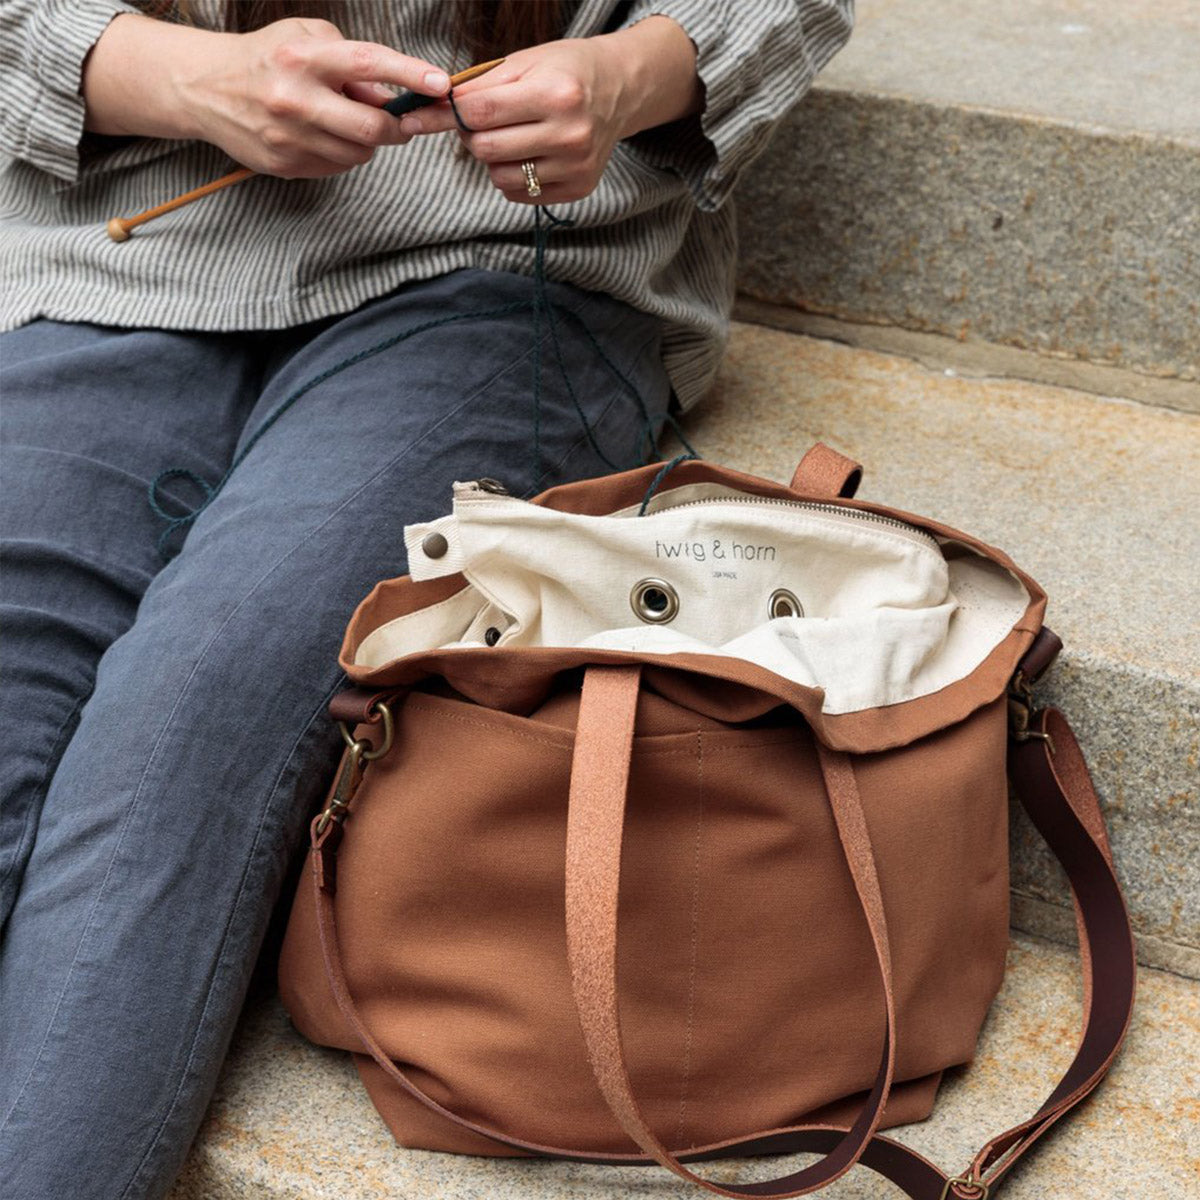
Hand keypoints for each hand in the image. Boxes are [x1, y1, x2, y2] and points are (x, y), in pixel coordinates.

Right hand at [84, 15, 451, 178]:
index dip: (410, 75)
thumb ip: (353, 61)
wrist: (206, 88)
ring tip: (344, 119)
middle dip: (396, 127)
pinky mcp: (285, 164)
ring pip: (360, 152)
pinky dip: (343, 153)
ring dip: (366, 139)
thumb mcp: (307, 38)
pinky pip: (338, 167)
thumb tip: (393, 96)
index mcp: (303, 57)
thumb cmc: (268, 58)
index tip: (440, 84)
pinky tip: (324, 135)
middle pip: (372, 128)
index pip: (367, 63)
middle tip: (400, 120)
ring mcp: (290, 137)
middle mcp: (295, 98)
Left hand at [402, 17, 700, 204]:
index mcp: (556, 95)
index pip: (480, 111)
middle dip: (472, 135)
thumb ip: (475, 88)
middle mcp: (570, 135)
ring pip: (499, 176)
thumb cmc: (564, 72)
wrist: (618, 92)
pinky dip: (511, 177)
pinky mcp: (577, 189)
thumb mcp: (522, 65)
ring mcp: (575, 167)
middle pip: (486, 148)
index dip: (455, 111)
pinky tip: (525, 155)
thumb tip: (424, 112)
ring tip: (507, 137)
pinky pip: (519, 194)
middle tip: (482, 122)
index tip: (450, 108)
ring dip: (491, 159)